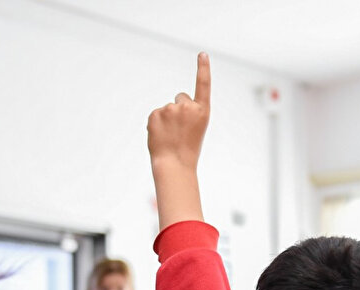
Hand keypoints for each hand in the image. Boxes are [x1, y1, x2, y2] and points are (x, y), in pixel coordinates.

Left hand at [149, 54, 209, 229]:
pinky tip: (161, 136)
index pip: (203, 85)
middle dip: (178, 109)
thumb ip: (189, 112)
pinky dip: (156, 124)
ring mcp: (170, 110)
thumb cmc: (187, 149)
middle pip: (180, 97)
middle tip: (180, 129)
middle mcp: (187, 107)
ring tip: (171, 136)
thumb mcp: (196, 128)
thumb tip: (172, 107)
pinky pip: (155, 115)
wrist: (174, 164)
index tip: (202, 54)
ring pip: (167, 108)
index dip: (203, 68)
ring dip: (167, 119)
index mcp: (202, 111)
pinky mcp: (155, 114)